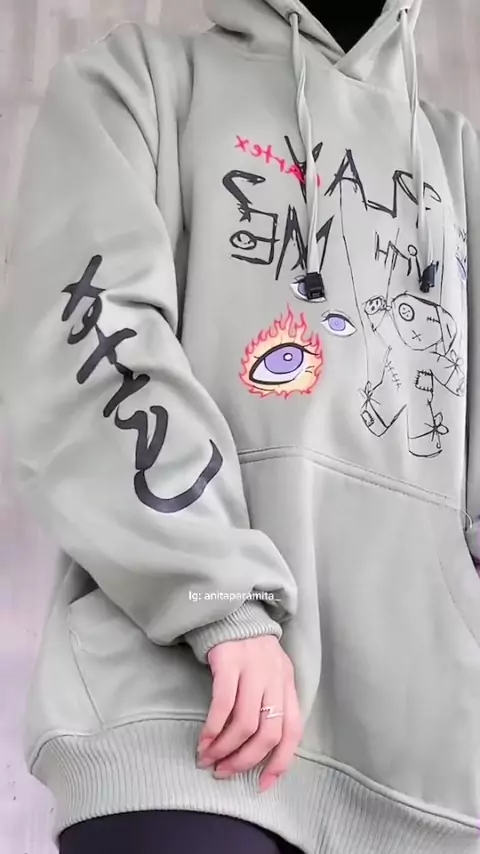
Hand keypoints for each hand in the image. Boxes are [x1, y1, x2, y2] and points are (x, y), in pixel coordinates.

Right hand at [197, 635, 301, 791]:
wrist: (230, 608)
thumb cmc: (248, 649)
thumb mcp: (269, 673)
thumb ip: (271, 702)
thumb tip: (259, 749)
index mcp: (287, 683)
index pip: (293, 730)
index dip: (280, 762)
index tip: (262, 785)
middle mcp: (275, 677)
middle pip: (269, 732)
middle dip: (246, 761)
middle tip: (225, 773)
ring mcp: (253, 667)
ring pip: (245, 723)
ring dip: (225, 749)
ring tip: (209, 760)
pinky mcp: (229, 660)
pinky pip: (223, 704)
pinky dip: (213, 729)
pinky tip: (203, 740)